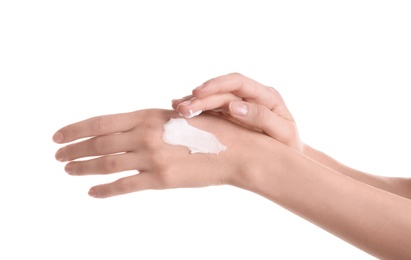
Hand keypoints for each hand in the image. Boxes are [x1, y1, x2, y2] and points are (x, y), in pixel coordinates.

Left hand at [53, 109, 273, 197]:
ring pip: (106, 164)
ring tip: (69, 170)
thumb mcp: (178, 116)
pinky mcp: (162, 180)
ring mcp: (153, 158)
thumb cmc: (211, 129)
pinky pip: (125, 186)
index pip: (100, 122)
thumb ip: (150, 122)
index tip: (59, 136)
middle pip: (98, 143)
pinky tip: (93, 192)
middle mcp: (146, 135)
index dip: (75, 129)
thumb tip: (128, 127)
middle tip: (58, 157)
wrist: (236, 150)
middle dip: (73, 150)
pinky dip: (105, 190)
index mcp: (148, 115)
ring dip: (83, 168)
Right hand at [172, 73, 302, 151]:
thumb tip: (234, 106)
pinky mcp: (230, 117)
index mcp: (265, 96)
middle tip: (182, 108)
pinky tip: (180, 112)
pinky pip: (211, 111)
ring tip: (176, 108)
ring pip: (213, 99)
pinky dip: (197, 111)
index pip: (238, 82)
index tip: (198, 93)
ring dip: (195, 102)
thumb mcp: (283, 133)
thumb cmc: (289, 147)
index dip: (217, 85)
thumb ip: (262, 117)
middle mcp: (250, 97)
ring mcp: (239, 106)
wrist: (289, 159)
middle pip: (222, 91)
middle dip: (200, 97)